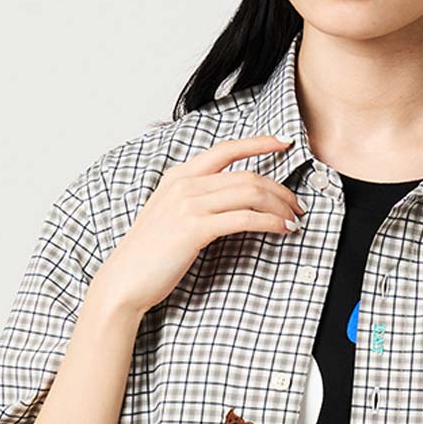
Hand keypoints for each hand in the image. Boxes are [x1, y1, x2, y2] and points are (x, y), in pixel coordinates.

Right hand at [96, 135, 304, 314]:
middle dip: (280, 189)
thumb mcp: (171, 214)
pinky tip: (282, 229)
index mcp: (178, 175)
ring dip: (280, 206)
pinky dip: (270, 222)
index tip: (285, 143)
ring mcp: (188, 204)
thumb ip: (196, 199)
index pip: (226, 149)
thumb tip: (233, 198)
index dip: (260, 143)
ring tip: (294, 220)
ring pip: (250, 194)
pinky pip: (245, 218)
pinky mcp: (195, 228)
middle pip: (247, 175)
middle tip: (297, 205)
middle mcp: (184, 184)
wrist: (125, 280)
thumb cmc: (150, 253)